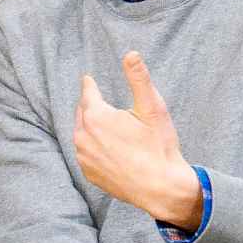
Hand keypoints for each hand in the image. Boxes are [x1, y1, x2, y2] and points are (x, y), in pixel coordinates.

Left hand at [74, 51, 201, 228]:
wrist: (160, 187)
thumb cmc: (158, 146)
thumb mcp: (153, 108)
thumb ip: (139, 78)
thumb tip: (130, 54)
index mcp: (95, 116)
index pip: (87, 92)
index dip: (90, 84)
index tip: (88, 79)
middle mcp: (82, 136)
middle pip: (83, 112)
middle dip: (91, 106)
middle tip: (100, 102)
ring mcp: (83, 157)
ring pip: (82, 133)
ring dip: (90, 127)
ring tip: (106, 125)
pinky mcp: (88, 173)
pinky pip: (86, 153)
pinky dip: (93, 147)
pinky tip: (108, 148)